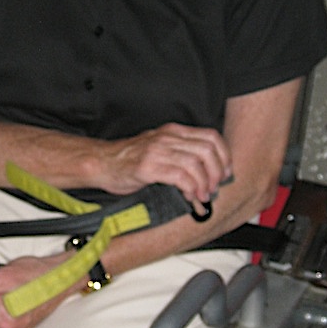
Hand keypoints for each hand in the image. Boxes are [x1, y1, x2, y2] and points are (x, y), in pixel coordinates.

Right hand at [99, 123, 232, 209]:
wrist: (101, 163)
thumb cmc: (129, 160)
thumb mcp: (160, 149)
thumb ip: (182, 155)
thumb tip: (208, 175)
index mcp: (173, 132)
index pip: (211, 137)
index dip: (224, 156)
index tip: (225, 173)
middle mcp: (167, 138)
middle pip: (207, 150)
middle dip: (217, 172)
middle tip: (213, 188)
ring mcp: (157, 151)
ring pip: (196, 163)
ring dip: (204, 183)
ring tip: (201, 195)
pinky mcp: (148, 167)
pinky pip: (180, 176)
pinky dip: (190, 188)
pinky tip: (188, 195)